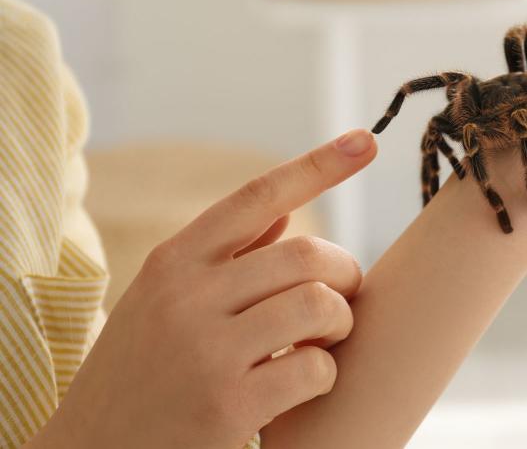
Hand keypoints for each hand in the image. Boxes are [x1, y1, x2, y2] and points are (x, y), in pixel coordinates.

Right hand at [26, 130, 376, 448]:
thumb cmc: (141, 370)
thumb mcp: (161, 300)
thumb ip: (223, 257)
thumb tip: (285, 214)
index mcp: (173, 261)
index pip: (258, 196)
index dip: (318, 165)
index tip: (366, 140)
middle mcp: (186, 296)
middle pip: (308, 253)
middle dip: (344, 275)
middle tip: (339, 300)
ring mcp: (206, 350)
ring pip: (319, 304)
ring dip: (339, 323)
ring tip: (321, 340)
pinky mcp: (228, 404)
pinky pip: (315, 368)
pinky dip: (324, 375)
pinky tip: (301, 384)